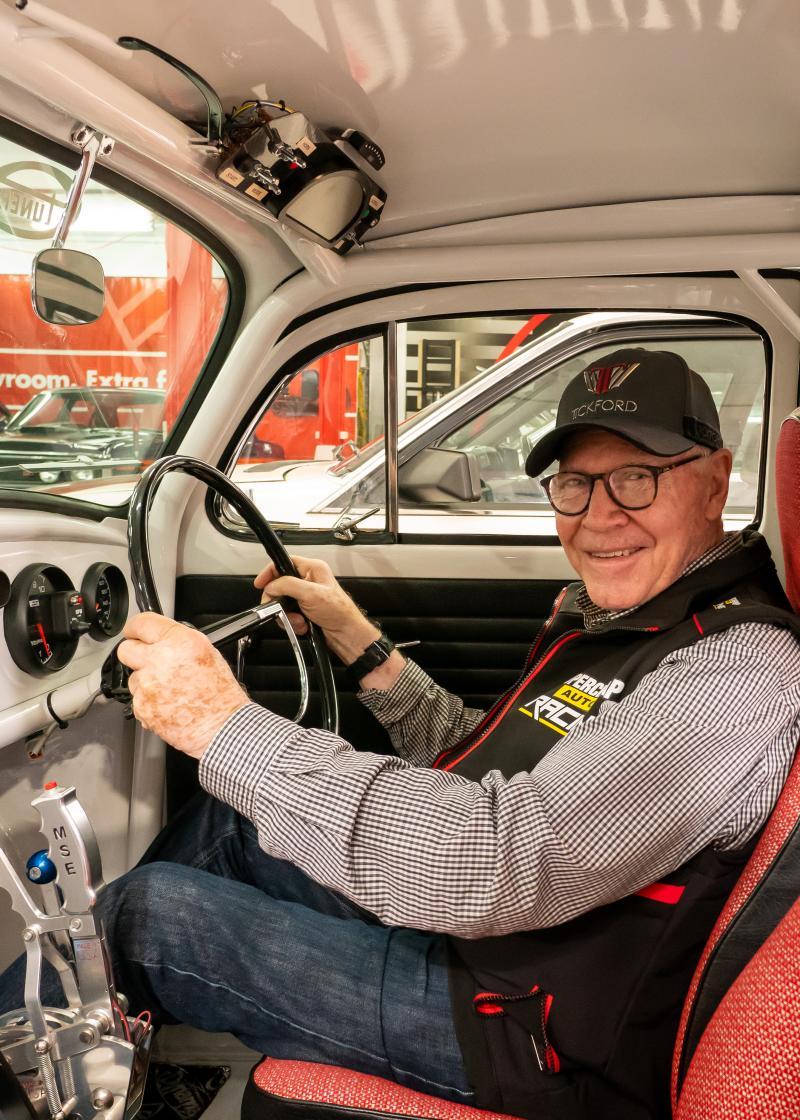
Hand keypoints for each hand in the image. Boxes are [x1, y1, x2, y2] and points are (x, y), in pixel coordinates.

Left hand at [117, 613, 248, 758]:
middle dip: (134, 654)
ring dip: (145, 681)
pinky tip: (168, 703)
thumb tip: (160, 638)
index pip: (142, 623)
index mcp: (180, 642)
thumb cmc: (221, 694)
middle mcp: (161, 660)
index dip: (135, 628)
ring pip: (132, 677)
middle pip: (126, 649)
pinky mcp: (142, 706)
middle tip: (149, 661)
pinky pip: (137, 699)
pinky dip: (149, 701)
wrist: (221, 727)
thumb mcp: (207, 653)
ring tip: (169, 689)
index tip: (134, 632)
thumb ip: (178, 641)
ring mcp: (148, 685)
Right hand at [254, 555, 379, 663]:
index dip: (270, 572)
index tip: (261, 583)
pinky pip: (288, 615)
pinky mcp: (304, 610)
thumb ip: (287, 585)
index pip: (285, 562)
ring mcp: (306, 597)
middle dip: (279, 600)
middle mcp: (309, 580)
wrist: (346, 634)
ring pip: (282, 603)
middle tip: (278, 608)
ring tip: (299, 619)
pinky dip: (293, 622)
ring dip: (287, 615)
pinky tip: (303, 625)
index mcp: (313, 569)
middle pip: (280, 585)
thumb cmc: (339, 612)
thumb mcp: (311, 594)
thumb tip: (271, 586)